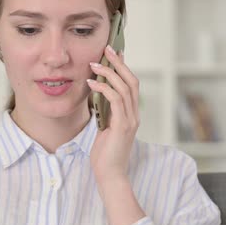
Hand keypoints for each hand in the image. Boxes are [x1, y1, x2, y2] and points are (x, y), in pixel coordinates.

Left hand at [87, 45, 139, 183]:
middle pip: (132, 81)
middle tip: (107, 49)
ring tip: (94, 64)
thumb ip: (105, 113)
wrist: (110, 174)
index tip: (114, 54)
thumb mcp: (105, 128)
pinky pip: (115, 100)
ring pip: (124, 88)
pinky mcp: (122, 126)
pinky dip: (103, 88)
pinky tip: (91, 83)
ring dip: (109, 73)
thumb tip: (97, 96)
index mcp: (131, 114)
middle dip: (119, 63)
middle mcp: (134, 115)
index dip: (124, 68)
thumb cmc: (105, 154)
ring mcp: (130, 120)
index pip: (131, 85)